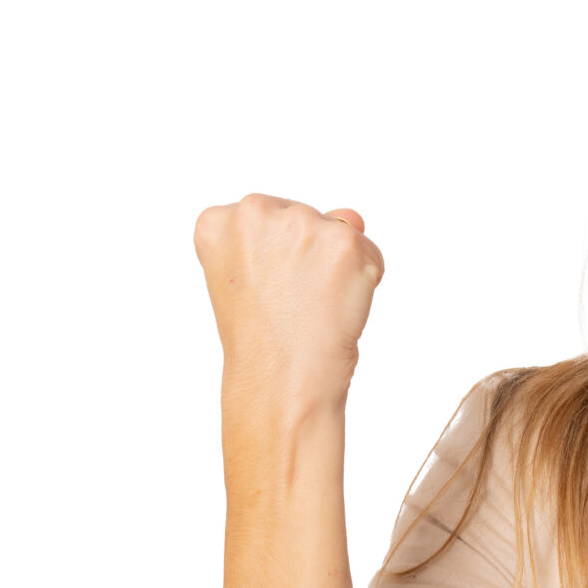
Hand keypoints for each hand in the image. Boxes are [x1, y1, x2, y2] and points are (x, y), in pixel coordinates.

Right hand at [195, 194, 385, 405]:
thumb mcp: (253, 276)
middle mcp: (255, 211)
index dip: (274, 259)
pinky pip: (370, 254)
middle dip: (307, 257)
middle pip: (304, 219)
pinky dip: (365, 281)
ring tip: (312, 304)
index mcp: (218, 221)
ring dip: (337, 269)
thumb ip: (293, 232)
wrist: (280, 377)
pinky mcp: (344, 241)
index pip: (266, 219)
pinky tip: (337, 306)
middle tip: (291, 300)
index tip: (264, 288)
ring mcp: (302, 224)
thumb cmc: (263, 338)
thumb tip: (351, 215)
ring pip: (339, 234)